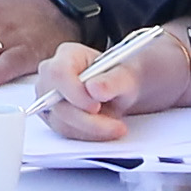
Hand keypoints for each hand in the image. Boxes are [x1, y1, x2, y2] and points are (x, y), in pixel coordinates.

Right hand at [29, 27, 190, 139]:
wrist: (137, 88)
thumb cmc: (133, 73)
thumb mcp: (132, 74)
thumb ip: (114, 80)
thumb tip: (93, 89)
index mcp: (69, 55)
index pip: (57, 73)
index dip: (73, 92)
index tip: (96, 106)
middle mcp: (55, 77)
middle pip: (54, 101)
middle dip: (85, 119)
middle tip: (115, 124)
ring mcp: (54, 99)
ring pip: (59, 121)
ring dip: (89, 130)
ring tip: (117, 127)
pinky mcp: (59, 118)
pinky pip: (66, 132)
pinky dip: (88, 135)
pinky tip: (107, 130)